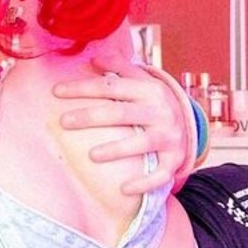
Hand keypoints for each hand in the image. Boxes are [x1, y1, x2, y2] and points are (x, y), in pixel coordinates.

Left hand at [54, 58, 188, 195]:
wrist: (191, 125)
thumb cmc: (153, 102)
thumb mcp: (143, 80)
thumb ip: (120, 67)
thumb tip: (94, 57)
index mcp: (150, 90)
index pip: (112, 86)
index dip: (83, 88)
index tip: (56, 91)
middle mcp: (160, 112)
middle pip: (121, 114)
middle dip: (91, 117)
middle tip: (63, 122)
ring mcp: (169, 137)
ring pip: (141, 143)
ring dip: (116, 150)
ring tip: (91, 156)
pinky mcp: (174, 160)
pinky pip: (160, 174)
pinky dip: (143, 183)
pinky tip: (123, 189)